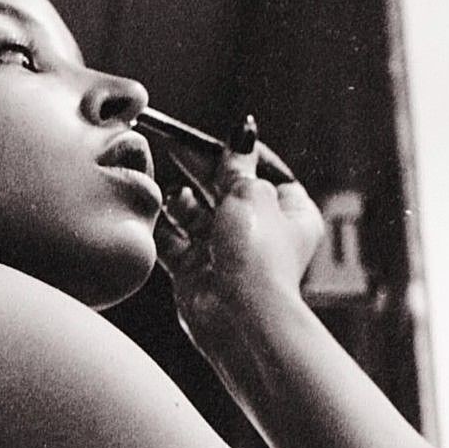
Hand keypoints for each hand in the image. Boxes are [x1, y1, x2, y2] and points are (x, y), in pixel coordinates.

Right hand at [154, 128, 324, 346]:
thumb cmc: (257, 252)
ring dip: (182, 201)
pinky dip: (165, 227)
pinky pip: (174, 241)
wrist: (240, 316)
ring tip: (176, 198)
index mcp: (290, 212)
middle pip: (224, 189)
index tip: (211, 138)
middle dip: (201, 170)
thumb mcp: (250, 193)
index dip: (237, 153)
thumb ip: (237, 164)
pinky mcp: (196, 271)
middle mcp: (259, 232)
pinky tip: (159, 214)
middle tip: (173, 144)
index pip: (263, 171)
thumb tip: (243, 131)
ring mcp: (226, 252)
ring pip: (196, 214)